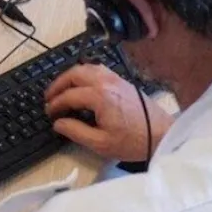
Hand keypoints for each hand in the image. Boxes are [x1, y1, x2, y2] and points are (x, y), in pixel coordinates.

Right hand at [44, 64, 172, 161]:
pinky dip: (85, 74)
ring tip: (63, 89)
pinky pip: (99, 69)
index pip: (69, 95)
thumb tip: (58, 123)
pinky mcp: (123, 81)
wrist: (162, 134)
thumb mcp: (101, 143)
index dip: (55, 104)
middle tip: (49, 97)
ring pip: (87, 68)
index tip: (49, 112)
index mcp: (100, 96)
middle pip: (75, 73)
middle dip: (59, 84)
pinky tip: (82, 85)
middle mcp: (107, 82)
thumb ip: (76, 131)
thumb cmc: (134, 141)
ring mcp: (116, 79)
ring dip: (71, 76)